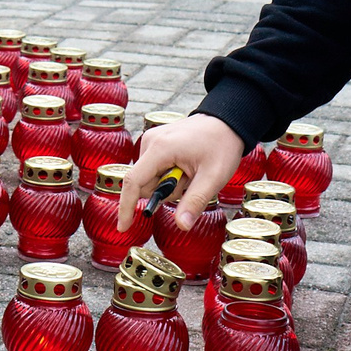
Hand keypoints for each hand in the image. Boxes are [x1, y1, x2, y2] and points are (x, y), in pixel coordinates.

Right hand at [115, 113, 247, 233]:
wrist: (227, 122)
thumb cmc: (221, 145)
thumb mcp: (213, 177)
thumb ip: (195, 202)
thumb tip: (181, 226)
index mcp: (160, 149)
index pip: (133, 182)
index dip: (126, 207)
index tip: (123, 227)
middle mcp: (150, 142)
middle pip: (144, 183)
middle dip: (166, 191)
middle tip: (191, 181)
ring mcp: (152, 140)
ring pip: (150, 178)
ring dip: (169, 184)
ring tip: (191, 172)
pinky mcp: (155, 142)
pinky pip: (154, 169)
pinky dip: (169, 175)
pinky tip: (185, 166)